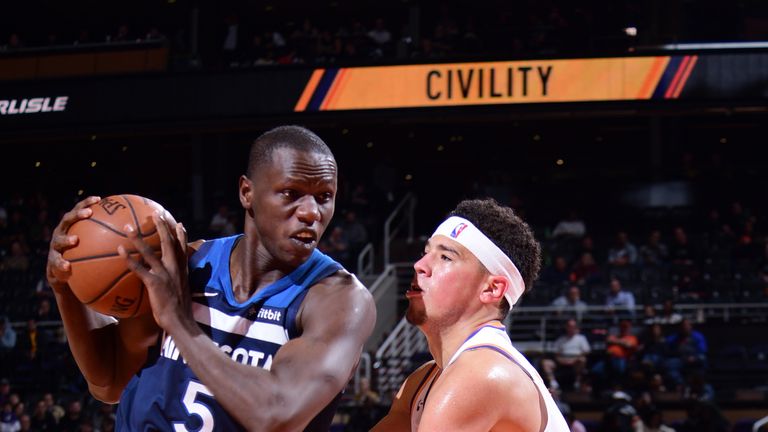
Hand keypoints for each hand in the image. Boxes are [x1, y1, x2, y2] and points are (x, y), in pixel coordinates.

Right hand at [46, 196, 100, 293]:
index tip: (98, 199)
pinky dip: (61, 263)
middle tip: (88, 213)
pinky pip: (56, 262)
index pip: (80, 210)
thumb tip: (132, 229)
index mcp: (73, 226)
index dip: (87, 203)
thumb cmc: (86, 255)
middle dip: (77, 214)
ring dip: (66, 239)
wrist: (66, 273)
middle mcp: (62, 232)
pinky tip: (68, 266)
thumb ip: (109, 235)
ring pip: (58, 240)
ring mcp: (55, 246)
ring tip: (75, 240)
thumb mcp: (96, 244)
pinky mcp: (52, 261)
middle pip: (67, 219)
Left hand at [118, 212, 189, 329]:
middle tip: (156, 213)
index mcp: (182, 270)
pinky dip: (129, 258)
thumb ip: (179, 283)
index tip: (178, 223)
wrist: (180, 322)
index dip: (181, 234)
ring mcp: (165, 274)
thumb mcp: (183, 293)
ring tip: (128, 227)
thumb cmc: (179, 311)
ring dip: (138, 237)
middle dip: (162, 226)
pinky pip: (139, 268)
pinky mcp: (154, 282)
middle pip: (168, 242)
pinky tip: (119, 251)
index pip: (183, 248)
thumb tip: (174, 281)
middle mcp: (175, 268)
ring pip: (150, 251)